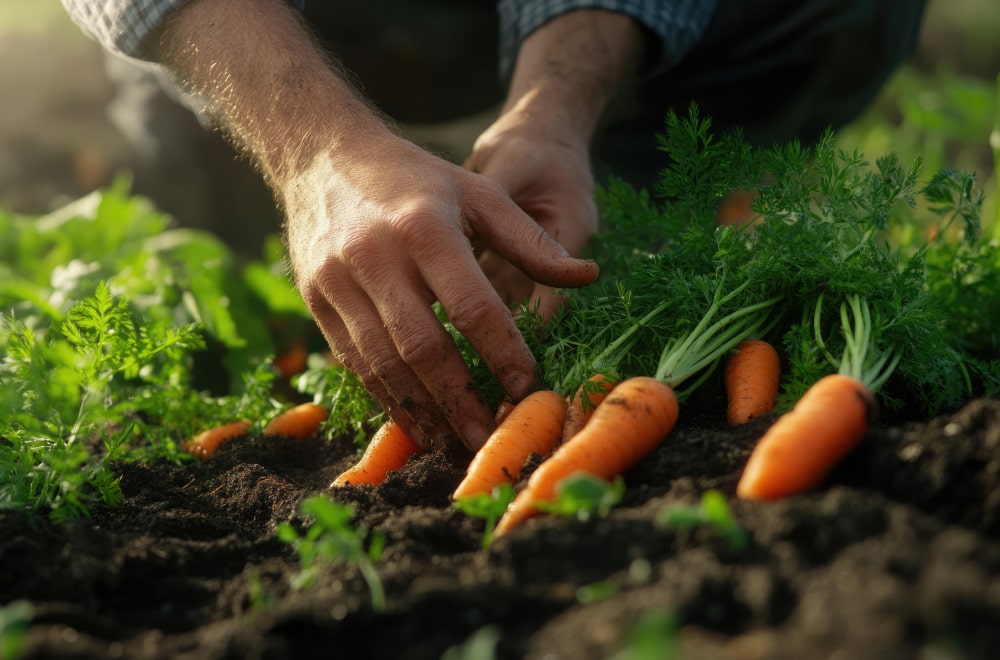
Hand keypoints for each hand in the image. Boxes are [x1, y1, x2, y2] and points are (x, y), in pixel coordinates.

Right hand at [283, 135, 597, 450]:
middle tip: (487, 436)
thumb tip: (587, 276)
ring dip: (420, 410)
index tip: (526, 388)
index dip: (502, 352)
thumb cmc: (416, 179)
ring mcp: (337, 282)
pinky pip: (354, 361)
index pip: (472, 305)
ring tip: (452, 440)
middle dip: (459, 399)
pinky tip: (414, 417)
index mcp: (425, 227)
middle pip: (422, 346)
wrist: (323, 158)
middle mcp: (375, 256)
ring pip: (382, 363)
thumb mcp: (478, 192)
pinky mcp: (315, 300)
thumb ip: (530, 241)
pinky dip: (386, 395)